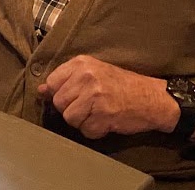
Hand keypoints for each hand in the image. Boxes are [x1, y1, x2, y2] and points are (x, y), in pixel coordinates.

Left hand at [38, 55, 179, 138]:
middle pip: (59, 103)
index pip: (51, 82)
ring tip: (98, 113)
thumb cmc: (121, 85)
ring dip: (83, 121)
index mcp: (82, 63)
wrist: (153, 98)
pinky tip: (106, 121)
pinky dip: (95, 130)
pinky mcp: (104, 115)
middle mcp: (87, 77)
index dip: (59, 94)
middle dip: (71, 110)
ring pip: (70, 118)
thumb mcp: (93, 72)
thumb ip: (67, 79)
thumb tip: (41, 91)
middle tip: (89, 107)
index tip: (72, 97)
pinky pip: (86, 130)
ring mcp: (95, 96)